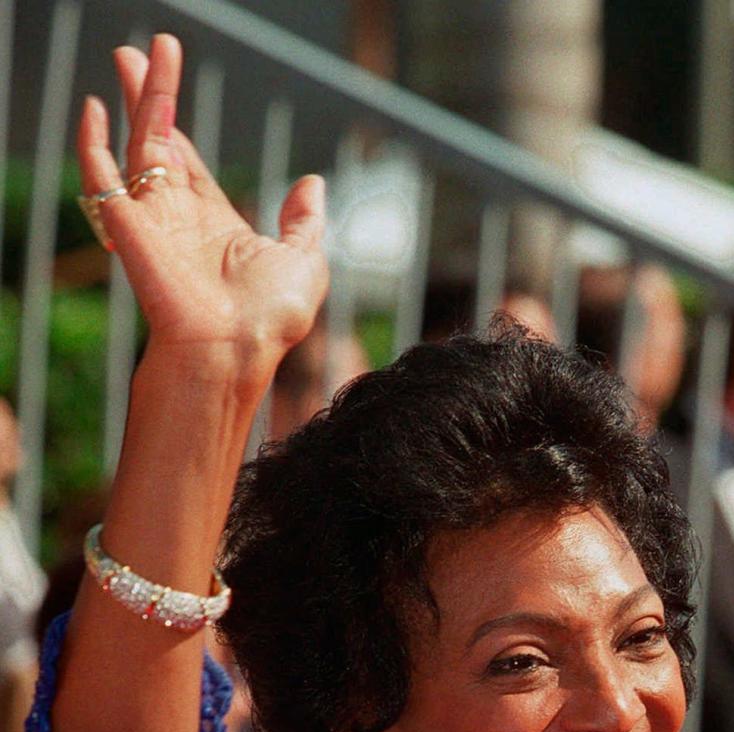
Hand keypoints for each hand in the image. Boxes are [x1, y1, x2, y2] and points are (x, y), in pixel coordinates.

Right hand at [78, 35, 327, 376]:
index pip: (186, 164)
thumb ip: (305, 221)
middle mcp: (178, 220)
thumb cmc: (268, 321)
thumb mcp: (304, 261)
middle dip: (149, 97)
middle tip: (141, 52)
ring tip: (134, 53)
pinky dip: (94, 144)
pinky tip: (96, 109)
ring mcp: (152, 222)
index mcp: (213, 226)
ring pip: (137, 145)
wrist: (234, 350)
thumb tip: (313, 184)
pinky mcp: (131, 227)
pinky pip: (102, 178)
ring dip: (137, 99)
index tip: (167, 86)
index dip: (175, 126)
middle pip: (156, 144)